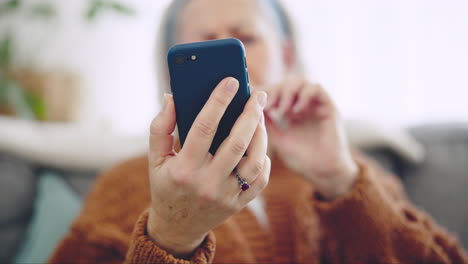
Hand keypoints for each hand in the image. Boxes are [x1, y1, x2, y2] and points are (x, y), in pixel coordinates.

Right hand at [148, 77, 270, 257]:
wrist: (177, 227)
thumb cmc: (166, 185)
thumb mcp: (155, 158)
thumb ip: (160, 127)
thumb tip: (172, 97)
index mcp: (183, 170)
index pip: (203, 129)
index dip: (218, 101)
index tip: (230, 81)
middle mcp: (207, 184)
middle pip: (236, 143)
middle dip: (250, 114)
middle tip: (258, 95)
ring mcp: (226, 196)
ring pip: (254, 161)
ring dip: (262, 135)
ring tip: (260, 117)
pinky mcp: (239, 204)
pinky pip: (260, 180)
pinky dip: (264, 160)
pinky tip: (259, 145)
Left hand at [264, 74, 357, 199]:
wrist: (324, 174)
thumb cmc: (302, 160)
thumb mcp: (278, 139)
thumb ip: (267, 123)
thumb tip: (251, 108)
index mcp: (291, 111)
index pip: (277, 89)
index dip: (265, 90)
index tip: (254, 98)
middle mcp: (305, 104)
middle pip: (287, 82)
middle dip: (275, 90)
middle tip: (268, 106)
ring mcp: (317, 105)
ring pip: (301, 81)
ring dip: (288, 91)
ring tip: (281, 110)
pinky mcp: (330, 107)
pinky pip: (317, 88)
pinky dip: (304, 95)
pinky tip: (295, 112)